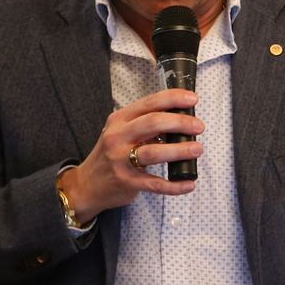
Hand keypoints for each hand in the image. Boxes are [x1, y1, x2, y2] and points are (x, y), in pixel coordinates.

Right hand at [57, 88, 203, 223]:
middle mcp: (118, 137)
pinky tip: (189, 183)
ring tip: (197, 149)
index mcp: (119, 120)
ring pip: (154, 152)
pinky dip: (174, 185)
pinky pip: (155, 184)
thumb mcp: (121, 132)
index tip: (192, 99)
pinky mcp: (127, 182)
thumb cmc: (110, 155)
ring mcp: (120, 160)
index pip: (149, 103)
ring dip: (179, 150)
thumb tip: (180, 119)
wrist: (85, 185)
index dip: (173, 98)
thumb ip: (144, 124)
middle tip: (198, 126)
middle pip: (152, 123)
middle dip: (180, 122)